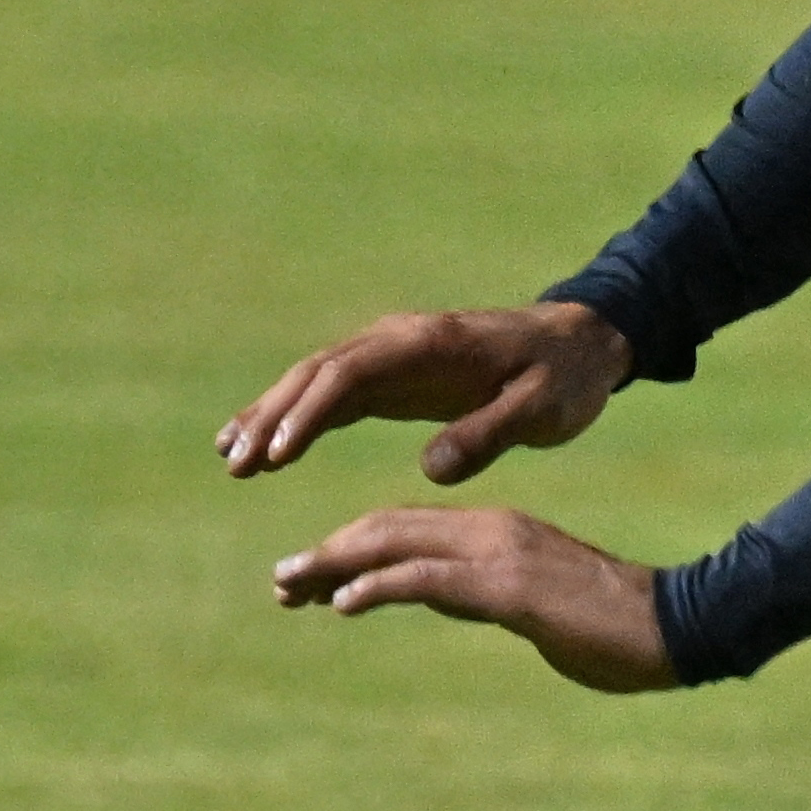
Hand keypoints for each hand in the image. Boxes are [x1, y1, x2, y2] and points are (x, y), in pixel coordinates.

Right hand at [217, 301, 628, 486]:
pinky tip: (265, 451)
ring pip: (316, 383)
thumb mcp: (544, 408)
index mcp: (431, 344)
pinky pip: (332, 397)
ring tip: (229, 458)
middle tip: (235, 463)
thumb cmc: (565, 377)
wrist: (581, 343)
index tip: (278, 452)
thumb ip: (491, 432)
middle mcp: (400, 342)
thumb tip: (432, 468)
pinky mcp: (393, 378)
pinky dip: (296, 420)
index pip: (354, 373)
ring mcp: (392, 357)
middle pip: (319, 374)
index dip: (312, 412)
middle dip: (273, 415)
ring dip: (272, 417)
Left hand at [270, 500, 681, 691]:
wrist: (675, 624)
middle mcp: (492, 531)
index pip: (405, 529)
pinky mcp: (510, 588)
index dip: (350, 549)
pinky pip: (429, 580)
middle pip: (387, 529)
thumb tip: (446, 599)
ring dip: (335, 566)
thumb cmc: (613, 625)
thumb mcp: (534, 604)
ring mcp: (500, 555)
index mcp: (498, 531)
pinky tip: (342, 603)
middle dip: (328, 553)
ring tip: (290, 586)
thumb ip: (486, 593)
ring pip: (396, 546)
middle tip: (281, 581)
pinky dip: (379, 586)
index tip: (308, 579)